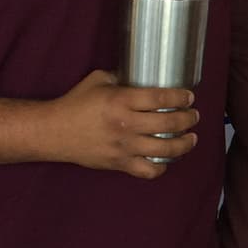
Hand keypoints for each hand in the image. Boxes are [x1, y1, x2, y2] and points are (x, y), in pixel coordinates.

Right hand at [47, 70, 198, 179]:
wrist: (54, 132)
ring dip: (184, 144)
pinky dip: (162, 167)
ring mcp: (124, 147)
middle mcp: (126, 125)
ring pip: (166, 150)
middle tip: (194, 116)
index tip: (189, 97)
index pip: (161, 99)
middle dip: (189, 119)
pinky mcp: (120, 164)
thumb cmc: (76, 104)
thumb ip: (122, 78)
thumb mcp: (99, 80)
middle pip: (170, 124)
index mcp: (121, 101)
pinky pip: (149, 170)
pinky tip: (167, 159)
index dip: (181, 98)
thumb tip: (142, 76)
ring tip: (191, 138)